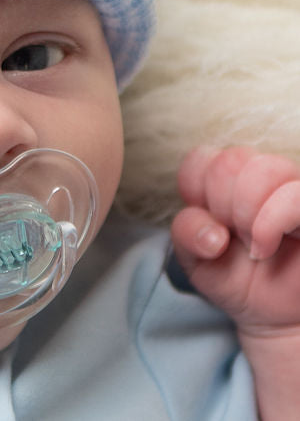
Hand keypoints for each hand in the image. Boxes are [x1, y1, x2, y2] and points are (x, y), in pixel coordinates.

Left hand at [171, 146, 299, 333]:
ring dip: (248, 213)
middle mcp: (263, 177)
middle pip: (230, 160)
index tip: (208, 222)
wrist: (279, 317)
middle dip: (222, 204)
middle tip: (234, 237)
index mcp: (225, 180)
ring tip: (253, 245)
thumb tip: (212, 233)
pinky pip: (295, 196)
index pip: (201, 158)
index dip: (195, 191)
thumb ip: (187, 234)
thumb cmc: (238, 281)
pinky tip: (265, 247)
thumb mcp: (197, 261)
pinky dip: (271, 221)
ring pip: (264, 168)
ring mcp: (294, 190)